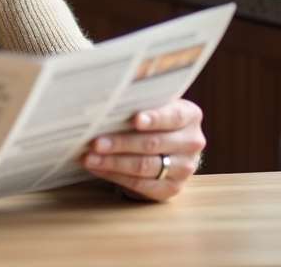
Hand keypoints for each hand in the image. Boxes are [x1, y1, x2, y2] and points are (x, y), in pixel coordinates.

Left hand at [80, 98, 204, 200]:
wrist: (166, 145)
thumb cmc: (151, 117)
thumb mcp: (152, 103)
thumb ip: (138, 98)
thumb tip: (112, 93)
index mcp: (190, 116)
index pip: (173, 116)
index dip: (154, 119)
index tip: (134, 120)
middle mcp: (191, 142)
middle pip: (153, 143)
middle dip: (120, 143)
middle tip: (95, 142)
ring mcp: (184, 168)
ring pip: (145, 166)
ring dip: (113, 162)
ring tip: (89, 157)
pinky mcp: (172, 188)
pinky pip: (141, 184)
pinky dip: (115, 176)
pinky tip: (98, 168)